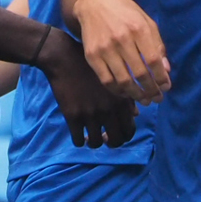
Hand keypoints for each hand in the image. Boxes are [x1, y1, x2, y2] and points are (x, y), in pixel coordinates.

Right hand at [35, 29, 137, 147]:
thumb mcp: (113, 79)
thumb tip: (135, 115)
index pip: (130, 129)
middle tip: (105, 138)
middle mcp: (109, 109)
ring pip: (96, 143)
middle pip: (116, 140)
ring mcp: (90, 114)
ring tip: (90, 137)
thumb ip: (126, 97)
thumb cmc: (91, 65)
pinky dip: (80, 141)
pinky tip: (79, 134)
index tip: (118, 133)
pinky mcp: (72, 116)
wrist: (64, 58)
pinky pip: (78, 141)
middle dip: (112, 142)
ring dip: (94, 142)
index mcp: (121, 100)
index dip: (125, 135)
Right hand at [70, 0, 170, 104]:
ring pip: (123, 81)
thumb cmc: (125, 12)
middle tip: (157, 98)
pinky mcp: (91, 56)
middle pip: (140, 73)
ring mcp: (105, 48)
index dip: (161, 77)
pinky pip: (106, 80)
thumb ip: (157, 45)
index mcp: (139, 28)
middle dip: (151, 90)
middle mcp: (121, 39)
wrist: (94, 2)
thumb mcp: (146, 22)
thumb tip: (166, 71)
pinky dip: (118, 91)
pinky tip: (126, 93)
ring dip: (136, 94)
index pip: (153, 60)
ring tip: (145, 99)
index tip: (166, 87)